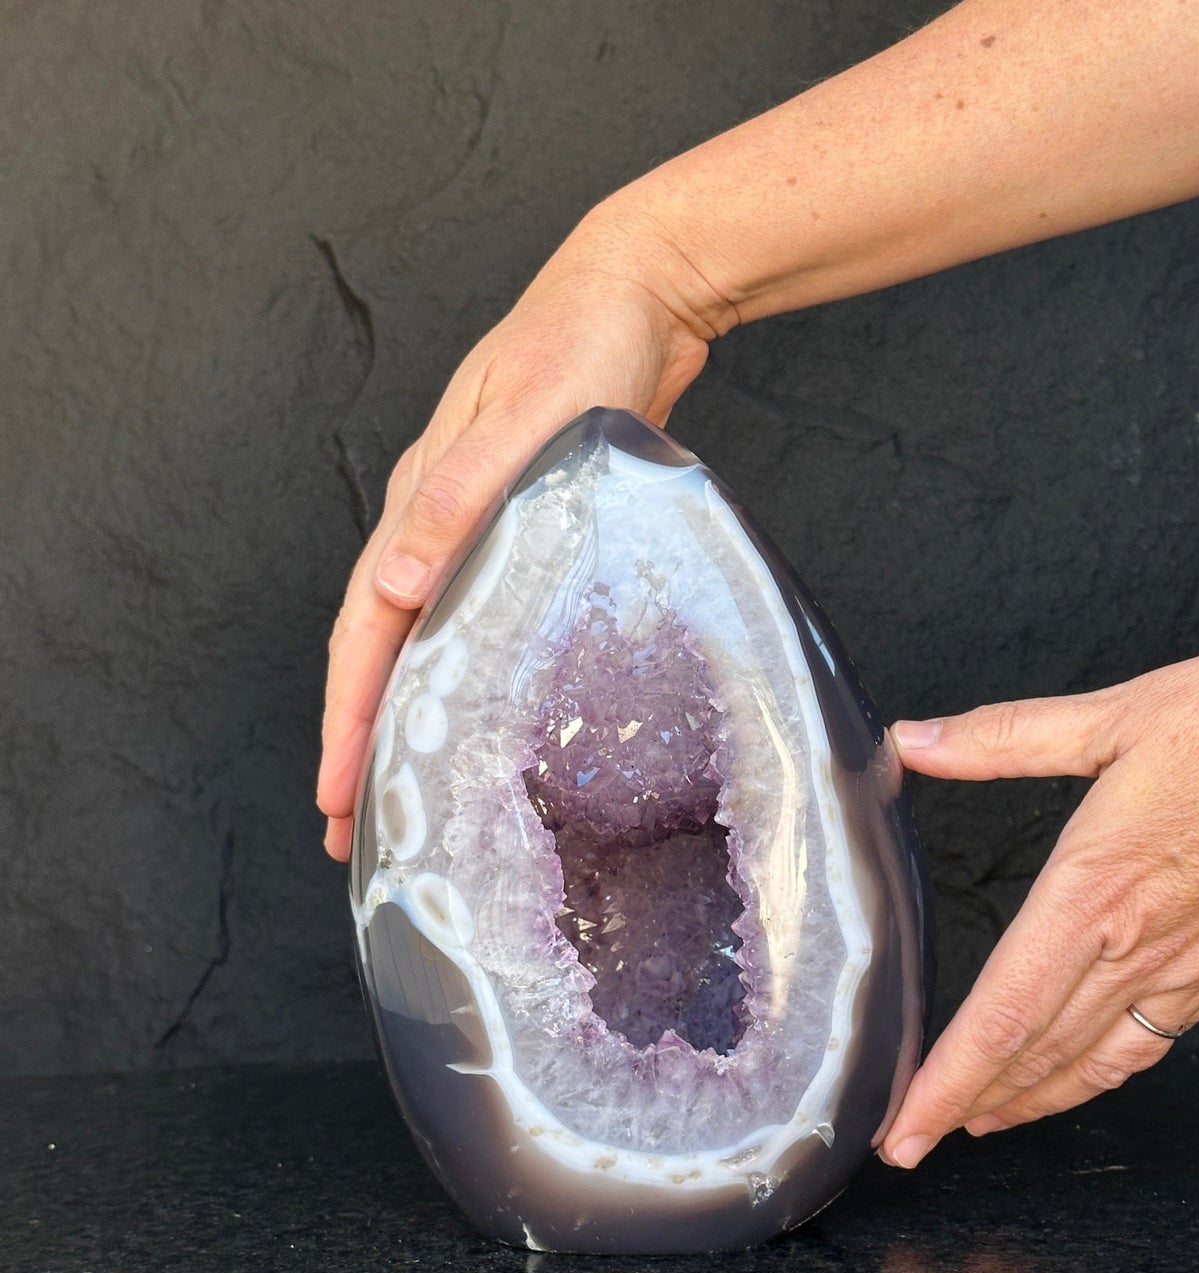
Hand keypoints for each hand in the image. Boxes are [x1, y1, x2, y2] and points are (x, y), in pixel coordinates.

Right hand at [317, 201, 728, 859]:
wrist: (637, 290)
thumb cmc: (585, 346)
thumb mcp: (524, 420)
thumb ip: (460, 499)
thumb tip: (392, 586)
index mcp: (421, 502)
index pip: (367, 629)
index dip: (348, 717)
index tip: (337, 797)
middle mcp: (434, 521)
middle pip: (379, 646)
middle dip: (360, 738)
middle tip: (354, 831)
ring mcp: (472, 525)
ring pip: (421, 639)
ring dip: (403, 716)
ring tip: (399, 794)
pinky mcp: (517, 526)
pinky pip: (469, 618)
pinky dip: (455, 676)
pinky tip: (473, 712)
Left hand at [880, 620, 1198, 1166]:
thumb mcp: (1115, 715)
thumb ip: (1003, 737)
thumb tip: (916, 740)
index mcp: (1096, 889)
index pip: (1003, 1013)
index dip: (948, 1079)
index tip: (906, 1128)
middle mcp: (1143, 947)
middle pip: (1040, 1053)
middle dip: (970, 1106)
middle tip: (916, 1144)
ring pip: (1099, 1060)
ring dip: (1035, 1098)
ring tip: (988, 1120)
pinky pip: (1158, 1039)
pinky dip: (1107, 1069)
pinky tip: (1091, 1071)